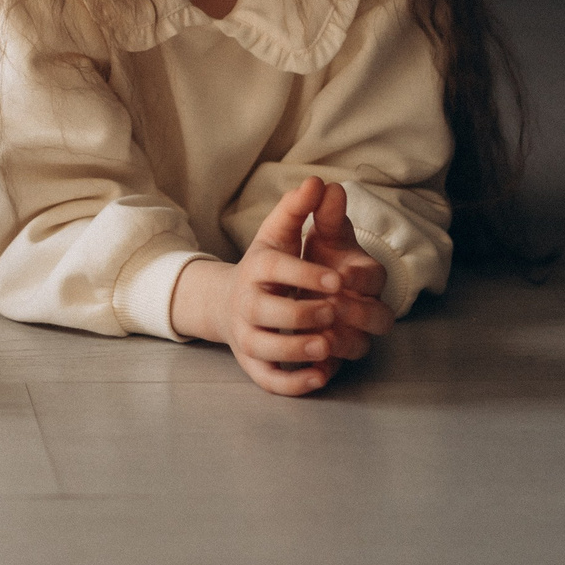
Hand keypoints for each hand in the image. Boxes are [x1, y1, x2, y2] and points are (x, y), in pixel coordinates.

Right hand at [171, 177, 358, 397]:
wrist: (227, 303)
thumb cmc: (264, 267)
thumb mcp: (277, 234)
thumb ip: (297, 209)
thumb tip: (317, 181)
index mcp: (255, 268)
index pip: (275, 269)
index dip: (305, 274)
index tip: (337, 279)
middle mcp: (246, 303)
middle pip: (266, 311)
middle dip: (302, 312)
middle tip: (335, 310)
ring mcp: (247, 336)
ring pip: (265, 348)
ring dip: (295, 349)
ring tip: (327, 345)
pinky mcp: (253, 364)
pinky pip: (268, 379)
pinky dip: (292, 384)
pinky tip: (321, 377)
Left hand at [299, 180, 394, 367]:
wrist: (282, 288)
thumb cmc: (307, 257)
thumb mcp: (311, 232)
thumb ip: (319, 212)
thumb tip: (324, 185)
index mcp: (361, 275)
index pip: (375, 277)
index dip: (360, 278)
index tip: (339, 274)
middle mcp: (362, 309)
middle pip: (380, 319)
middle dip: (358, 313)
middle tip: (330, 306)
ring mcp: (348, 337)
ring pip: (360, 349)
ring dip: (343, 344)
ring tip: (319, 338)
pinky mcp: (328, 362)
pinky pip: (332, 374)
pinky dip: (323, 375)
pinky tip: (310, 371)